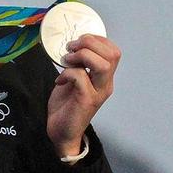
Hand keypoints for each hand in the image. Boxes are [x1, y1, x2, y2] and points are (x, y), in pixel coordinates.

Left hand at [47, 34, 119, 156]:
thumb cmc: (66, 106)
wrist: (61, 132)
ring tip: (67, 60)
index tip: (78, 41)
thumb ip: (77, 66)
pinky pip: (81, 77)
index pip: (113, 51)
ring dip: (82, 56)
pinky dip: (68, 73)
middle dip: (89, 44)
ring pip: (102, 64)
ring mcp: (98, 92)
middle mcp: (105, 84)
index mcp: (104, 77)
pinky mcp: (87, 100)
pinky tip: (59, 81)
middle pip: (112, 54)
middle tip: (70, 48)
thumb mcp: (72, 80)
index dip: (97, 40)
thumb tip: (72, 48)